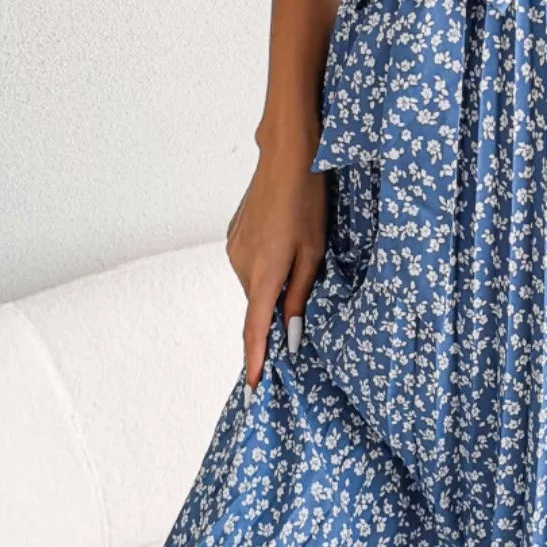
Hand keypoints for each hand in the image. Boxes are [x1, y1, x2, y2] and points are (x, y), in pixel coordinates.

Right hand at [225, 144, 326, 389]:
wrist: (286, 158)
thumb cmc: (308, 203)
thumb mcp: (314, 252)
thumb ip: (299, 295)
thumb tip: (289, 333)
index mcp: (264, 274)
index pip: (255, 330)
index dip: (256, 360)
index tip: (255, 387)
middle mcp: (241, 265)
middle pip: (257, 306)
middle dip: (273, 314)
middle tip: (298, 304)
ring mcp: (233, 249)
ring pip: (254, 284)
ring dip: (271, 284)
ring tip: (296, 255)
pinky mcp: (232, 236)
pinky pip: (248, 264)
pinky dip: (264, 266)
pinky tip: (281, 242)